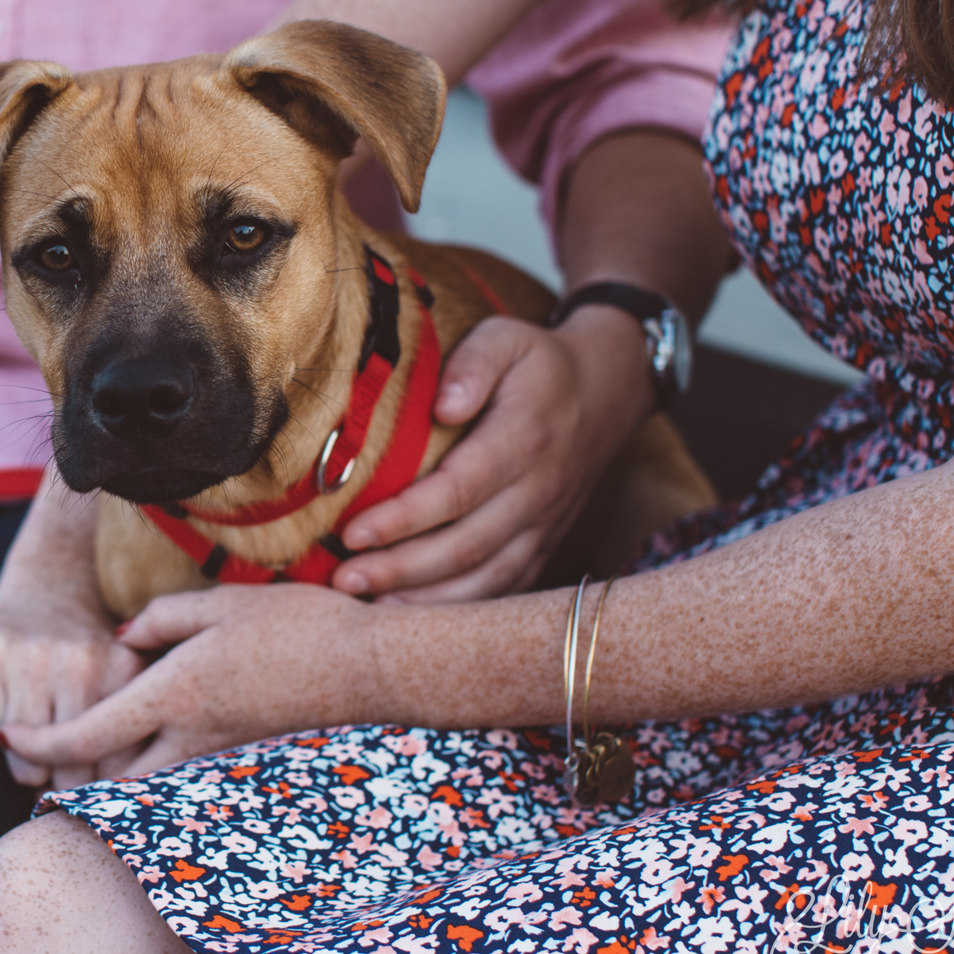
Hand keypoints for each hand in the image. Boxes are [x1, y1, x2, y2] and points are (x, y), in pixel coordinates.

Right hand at [0, 475, 139, 788]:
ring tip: (45, 751)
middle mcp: (79, 665)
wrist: (48, 582)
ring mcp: (31, 661)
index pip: (116, 767)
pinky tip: (20, 721)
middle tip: (72, 775)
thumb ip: (130, 726)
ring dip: (37, 769)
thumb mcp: (128, 676)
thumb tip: (120, 800)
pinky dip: (10, 743)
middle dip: (72, 785)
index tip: (103, 789)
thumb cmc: (92, 649)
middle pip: (74, 773)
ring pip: (31, 763)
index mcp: (123, 671)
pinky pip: (0, 736)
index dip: (108, 789)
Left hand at [0, 585, 376, 779]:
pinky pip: (183, 775)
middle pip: (109, 778)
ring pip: (147, 784)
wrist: (371, 668)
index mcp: (172, 694)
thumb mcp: (219, 604)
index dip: (38, 745)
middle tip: (40, 765)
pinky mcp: (243, 758)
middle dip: (72, 778)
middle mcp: (190, 736)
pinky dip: (154, 770)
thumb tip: (124, 639)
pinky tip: (149, 748)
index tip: (7, 743)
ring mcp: (219, 754)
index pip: (85, 736)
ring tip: (88, 758)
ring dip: (113, 777)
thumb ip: (161, 620)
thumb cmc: (298, 626)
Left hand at [330, 306, 653, 601]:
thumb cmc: (540, 364)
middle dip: (401, 568)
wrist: (609, 390)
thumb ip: (474, 363)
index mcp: (523, 441)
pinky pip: (505, 588)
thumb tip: (443, 406)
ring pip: (486, 577)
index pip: (458, 490)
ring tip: (369, 607)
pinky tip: (414, 615)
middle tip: (344, 579)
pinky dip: (461, 609)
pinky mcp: (546, 544)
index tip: (353, 533)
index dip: (404, 517)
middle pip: (466, 545)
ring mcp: (545, 524)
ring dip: (427, 599)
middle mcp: (537, 492)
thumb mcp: (508, 337)